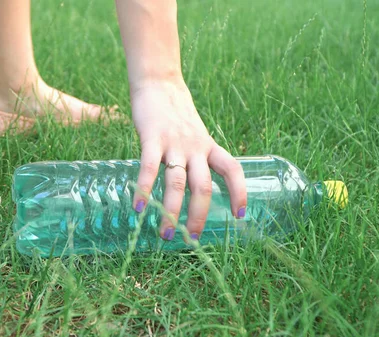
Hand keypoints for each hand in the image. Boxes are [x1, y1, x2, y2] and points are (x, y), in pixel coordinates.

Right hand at [130, 79, 246, 240]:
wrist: (158, 83)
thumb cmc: (175, 114)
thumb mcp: (195, 135)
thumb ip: (195, 158)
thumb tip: (190, 190)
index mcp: (208, 146)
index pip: (233, 169)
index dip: (239, 192)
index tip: (239, 215)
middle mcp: (195, 147)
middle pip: (203, 185)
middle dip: (198, 214)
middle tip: (190, 238)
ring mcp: (173, 143)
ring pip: (177, 182)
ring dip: (171, 210)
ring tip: (165, 233)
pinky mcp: (151, 138)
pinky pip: (149, 167)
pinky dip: (144, 189)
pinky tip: (138, 207)